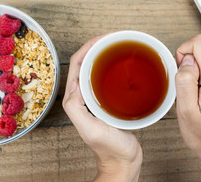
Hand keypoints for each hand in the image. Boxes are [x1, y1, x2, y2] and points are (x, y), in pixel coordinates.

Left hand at [62, 35, 141, 181]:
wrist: (123, 162)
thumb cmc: (110, 149)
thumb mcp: (91, 130)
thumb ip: (76, 108)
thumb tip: (76, 83)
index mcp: (76, 100)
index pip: (77, 65)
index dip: (88, 48)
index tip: (103, 39)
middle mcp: (83, 96)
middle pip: (86, 63)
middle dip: (96, 47)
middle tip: (112, 38)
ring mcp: (95, 98)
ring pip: (96, 69)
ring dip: (104, 55)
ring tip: (117, 46)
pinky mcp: (107, 101)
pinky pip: (107, 78)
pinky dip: (113, 67)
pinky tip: (124, 66)